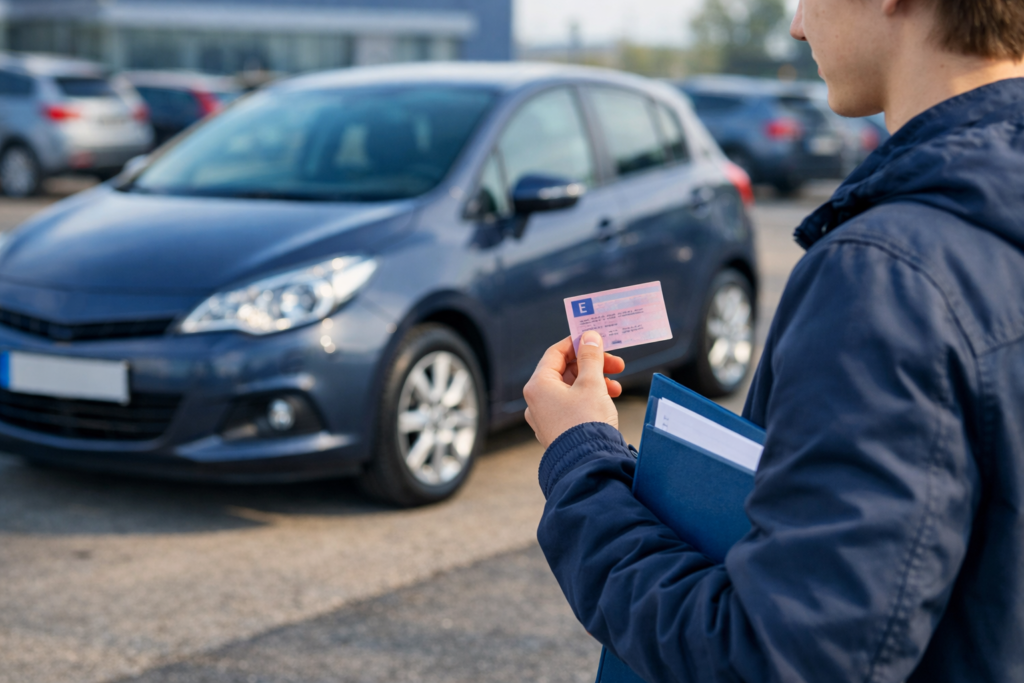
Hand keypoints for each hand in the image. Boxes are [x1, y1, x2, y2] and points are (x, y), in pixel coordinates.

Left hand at [523, 331, 625, 448]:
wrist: (589, 464)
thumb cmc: (587, 423)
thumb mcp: (592, 383)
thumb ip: (591, 357)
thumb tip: (589, 337)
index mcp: (538, 385)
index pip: (556, 353)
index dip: (578, 343)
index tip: (597, 340)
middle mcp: (536, 401)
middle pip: (565, 371)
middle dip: (592, 366)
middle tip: (616, 364)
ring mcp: (545, 417)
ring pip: (570, 389)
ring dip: (595, 382)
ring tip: (617, 387)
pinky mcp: (556, 430)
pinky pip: (571, 405)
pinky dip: (589, 398)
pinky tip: (608, 401)